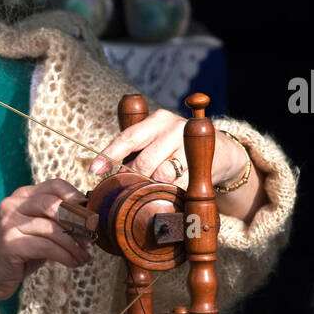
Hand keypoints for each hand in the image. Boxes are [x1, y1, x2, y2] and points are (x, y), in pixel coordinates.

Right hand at [0, 179, 91, 299]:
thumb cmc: (22, 252)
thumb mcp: (40, 230)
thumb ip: (57, 219)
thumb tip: (91, 217)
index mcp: (22, 196)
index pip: (54, 185)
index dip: (76, 197)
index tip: (91, 215)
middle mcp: (12, 205)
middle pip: (53, 204)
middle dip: (77, 222)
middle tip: (91, 237)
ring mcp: (8, 223)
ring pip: (51, 228)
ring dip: (74, 245)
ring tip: (84, 256)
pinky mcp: (9, 243)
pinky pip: (45, 246)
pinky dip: (64, 256)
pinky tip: (72, 263)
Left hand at [88, 109, 248, 188]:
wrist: (220, 152)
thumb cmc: (177, 148)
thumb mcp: (156, 140)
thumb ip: (133, 150)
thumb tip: (103, 171)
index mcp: (157, 120)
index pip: (127, 137)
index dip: (109, 155)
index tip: (94, 171)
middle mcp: (174, 128)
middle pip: (143, 162)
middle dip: (133, 178)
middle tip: (130, 187)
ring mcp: (190, 146)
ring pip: (161, 175)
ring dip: (153, 186)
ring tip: (154, 187)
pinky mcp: (203, 164)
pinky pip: (179, 186)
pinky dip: (171, 192)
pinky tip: (170, 192)